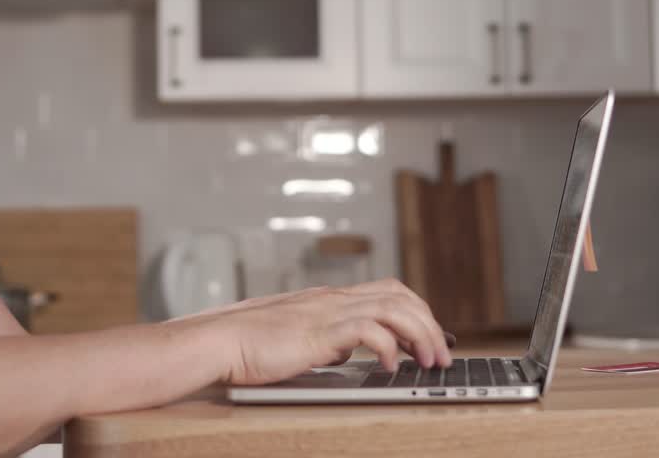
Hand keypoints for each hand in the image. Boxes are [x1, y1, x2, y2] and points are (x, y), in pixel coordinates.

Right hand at [190, 279, 453, 385]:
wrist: (217, 341)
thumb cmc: (248, 344)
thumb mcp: (296, 339)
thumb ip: (323, 340)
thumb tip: (345, 353)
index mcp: (328, 299)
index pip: (386, 290)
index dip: (416, 310)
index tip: (430, 336)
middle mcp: (332, 299)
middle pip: (399, 295)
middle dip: (428, 323)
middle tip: (440, 354)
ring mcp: (327, 312)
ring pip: (393, 308)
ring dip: (419, 335)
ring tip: (428, 361)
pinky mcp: (319, 331)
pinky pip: (369, 331)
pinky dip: (389, 348)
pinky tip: (391, 367)